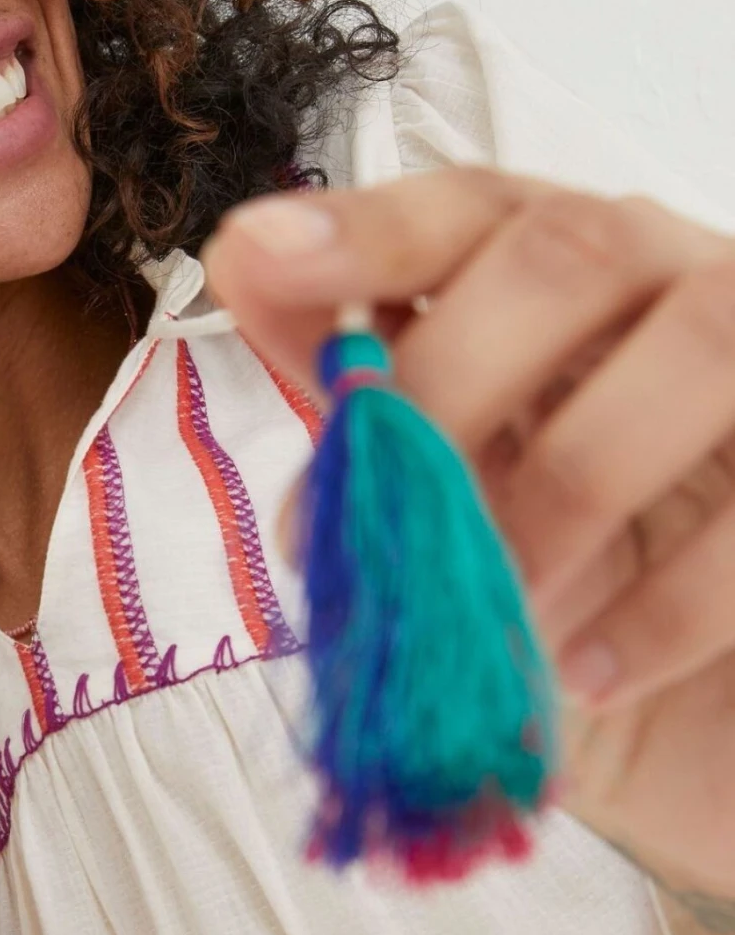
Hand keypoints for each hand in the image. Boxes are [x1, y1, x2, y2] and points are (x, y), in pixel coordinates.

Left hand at [202, 171, 734, 920]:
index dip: (367, 230)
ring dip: (569, 483)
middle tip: (386, 512)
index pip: (472, 211)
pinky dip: (667, 601)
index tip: (254, 258)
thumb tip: (247, 272)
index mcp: (576, 280)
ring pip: (699, 341)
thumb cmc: (587, 596)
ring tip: (503, 606)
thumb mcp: (464, 504)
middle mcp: (683, 284)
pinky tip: (589, 674)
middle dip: (453, 374)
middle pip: (573, 252)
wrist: (714, 722)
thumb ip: (375, 390)